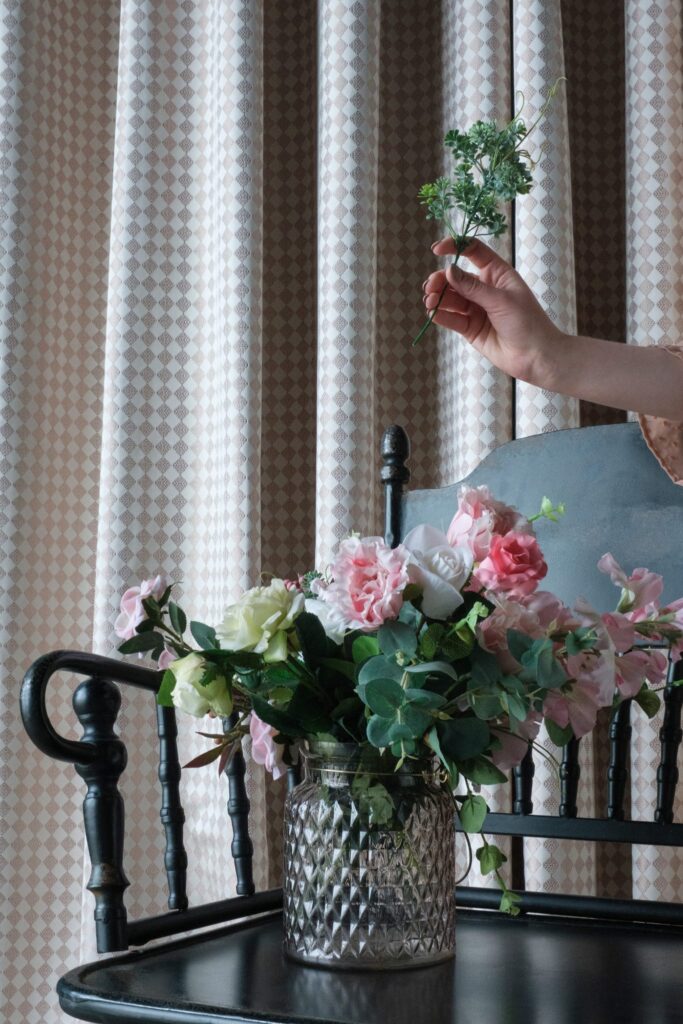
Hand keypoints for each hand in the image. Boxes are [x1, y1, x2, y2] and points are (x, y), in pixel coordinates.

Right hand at [423, 237, 564, 385]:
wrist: (535, 356)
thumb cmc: (527, 322)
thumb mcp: (501, 300)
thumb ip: (473, 287)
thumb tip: (449, 270)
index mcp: (496, 274)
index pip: (473, 252)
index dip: (455, 247)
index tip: (436, 250)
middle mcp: (484, 288)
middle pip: (456, 277)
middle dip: (440, 280)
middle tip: (430, 287)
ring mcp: (476, 308)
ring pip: (451, 298)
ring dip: (437, 298)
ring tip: (429, 302)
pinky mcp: (470, 328)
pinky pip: (452, 318)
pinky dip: (441, 315)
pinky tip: (433, 314)